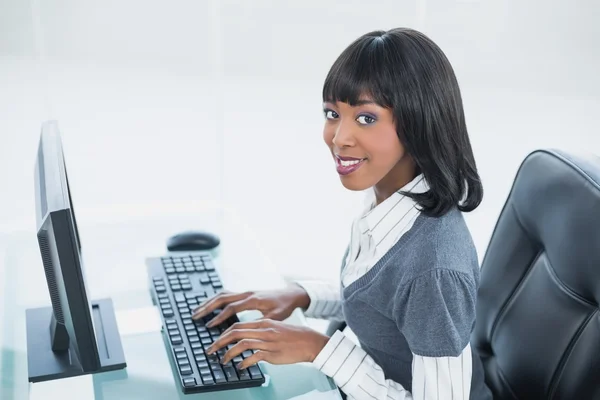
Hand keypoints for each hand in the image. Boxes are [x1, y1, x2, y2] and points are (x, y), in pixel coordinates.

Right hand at [192, 285, 309, 326]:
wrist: (291, 294)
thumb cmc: (284, 306)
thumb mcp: (276, 317)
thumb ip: (262, 322)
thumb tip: (250, 331)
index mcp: (253, 299)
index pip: (231, 308)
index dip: (219, 317)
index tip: (209, 326)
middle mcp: (247, 293)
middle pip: (222, 298)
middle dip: (207, 307)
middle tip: (195, 316)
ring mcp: (245, 292)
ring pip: (222, 294)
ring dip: (209, 302)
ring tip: (197, 311)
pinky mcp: (245, 293)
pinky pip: (227, 294)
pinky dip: (216, 299)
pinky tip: (209, 306)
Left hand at [206, 319, 329, 368]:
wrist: (309, 341)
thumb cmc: (292, 336)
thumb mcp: (274, 328)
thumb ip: (259, 331)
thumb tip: (244, 338)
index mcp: (263, 323)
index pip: (237, 325)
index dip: (223, 333)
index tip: (215, 341)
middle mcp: (263, 330)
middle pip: (235, 332)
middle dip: (219, 342)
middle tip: (210, 350)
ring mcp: (268, 342)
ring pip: (242, 343)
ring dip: (229, 353)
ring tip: (222, 360)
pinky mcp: (273, 353)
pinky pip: (255, 357)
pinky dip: (244, 362)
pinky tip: (240, 367)